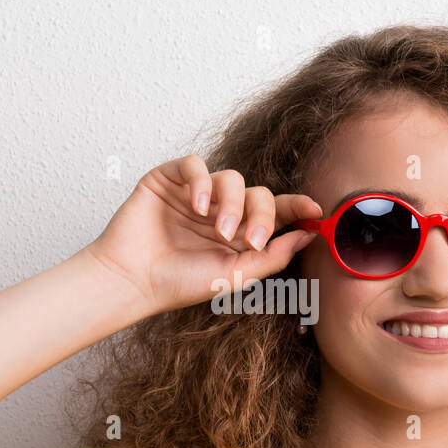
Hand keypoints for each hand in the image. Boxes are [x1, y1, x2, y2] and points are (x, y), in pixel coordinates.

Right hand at [87, 154, 321, 313]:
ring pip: (230, 177)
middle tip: (250, 239)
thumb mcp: (234, 275)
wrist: (132, 280)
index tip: (314, 211)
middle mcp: (220, 211)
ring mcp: (195, 194)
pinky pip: (194, 165)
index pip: (275, 212)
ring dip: (231, 203)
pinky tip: (197, 207)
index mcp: (239, 233)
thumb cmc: (179, 283)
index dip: (296, 207)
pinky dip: (201, 182)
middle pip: (258, 193)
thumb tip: (307, 236)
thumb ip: (273, 257)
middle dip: (262, 214)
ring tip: (218, 229)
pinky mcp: (169, 180)